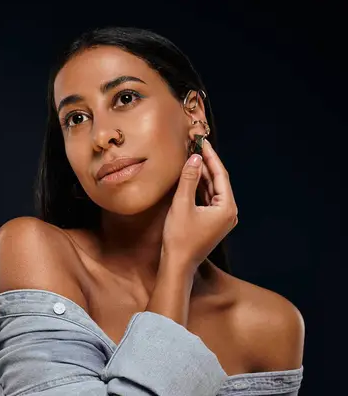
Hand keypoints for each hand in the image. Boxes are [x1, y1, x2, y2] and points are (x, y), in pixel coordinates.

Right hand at [161, 139, 237, 273]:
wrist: (178, 265)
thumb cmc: (180, 237)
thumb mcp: (182, 204)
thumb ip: (189, 179)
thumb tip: (195, 158)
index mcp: (227, 208)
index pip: (221, 175)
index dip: (210, 156)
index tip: (202, 141)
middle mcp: (229, 213)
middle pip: (218, 182)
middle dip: (207, 164)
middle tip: (196, 145)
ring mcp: (222, 219)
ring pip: (213, 190)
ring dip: (203, 175)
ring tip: (192, 157)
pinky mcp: (213, 222)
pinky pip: (208, 200)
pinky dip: (200, 188)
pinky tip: (191, 177)